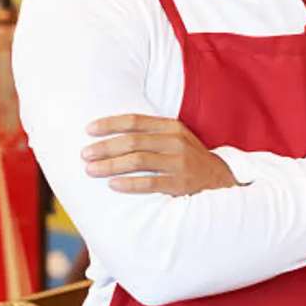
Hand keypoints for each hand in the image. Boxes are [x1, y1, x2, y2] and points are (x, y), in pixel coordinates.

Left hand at [82, 114, 237, 195]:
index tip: (88, 130)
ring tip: (91, 170)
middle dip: (105, 147)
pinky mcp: (181, 183)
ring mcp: (180, 162)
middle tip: (85, 154)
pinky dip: (129, 184)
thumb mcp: (175, 138)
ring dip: (111, 165)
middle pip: (133, 141)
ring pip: (138, 160)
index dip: (110, 124)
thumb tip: (111, 133)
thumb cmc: (188, 158)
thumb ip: (150, 133)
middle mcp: (176, 141)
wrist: (220, 179)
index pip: (136, 120)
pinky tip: (113, 185)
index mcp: (172, 126)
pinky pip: (150, 183)